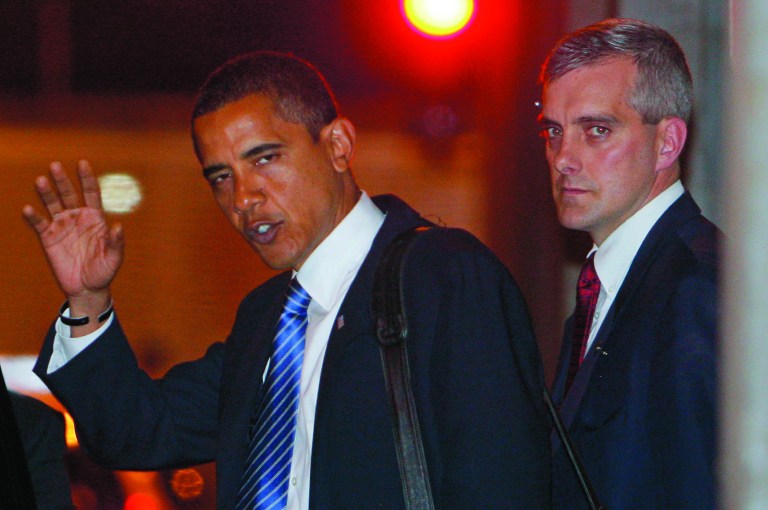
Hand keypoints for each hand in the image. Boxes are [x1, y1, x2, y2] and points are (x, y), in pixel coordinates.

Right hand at [23, 161, 123, 312]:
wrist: (87, 288)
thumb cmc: (104, 271)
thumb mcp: (114, 258)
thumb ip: (116, 242)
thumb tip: (118, 226)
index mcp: (96, 218)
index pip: (91, 193)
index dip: (87, 178)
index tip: (83, 163)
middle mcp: (78, 218)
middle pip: (69, 194)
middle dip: (63, 180)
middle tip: (55, 166)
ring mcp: (63, 226)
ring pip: (53, 205)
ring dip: (46, 193)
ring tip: (41, 181)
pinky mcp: (49, 238)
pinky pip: (40, 224)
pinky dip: (34, 217)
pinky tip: (28, 209)